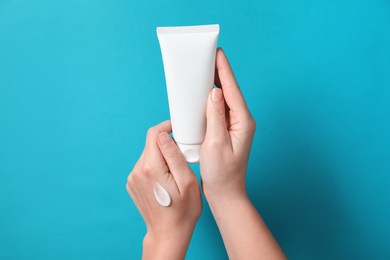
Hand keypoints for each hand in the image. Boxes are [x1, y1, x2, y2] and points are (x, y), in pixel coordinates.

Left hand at [126, 120, 201, 259]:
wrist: (168, 233)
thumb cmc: (183, 210)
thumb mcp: (187, 181)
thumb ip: (174, 155)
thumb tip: (164, 135)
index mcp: (151, 168)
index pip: (154, 134)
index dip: (167, 127)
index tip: (178, 129)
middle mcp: (137, 171)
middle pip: (151, 144)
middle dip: (166, 143)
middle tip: (182, 154)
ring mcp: (132, 178)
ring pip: (148, 154)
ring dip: (161, 156)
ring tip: (175, 170)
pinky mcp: (132, 184)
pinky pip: (144, 166)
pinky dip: (155, 166)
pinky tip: (166, 179)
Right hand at [200, 48, 255, 200]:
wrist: (225, 193)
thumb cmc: (222, 173)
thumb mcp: (216, 144)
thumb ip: (215, 116)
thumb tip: (214, 93)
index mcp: (243, 122)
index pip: (232, 90)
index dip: (224, 71)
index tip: (218, 54)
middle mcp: (241, 121)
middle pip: (230, 91)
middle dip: (219, 73)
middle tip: (208, 56)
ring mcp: (234, 126)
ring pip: (224, 99)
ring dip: (215, 84)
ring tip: (204, 69)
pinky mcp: (225, 131)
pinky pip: (218, 110)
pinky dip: (210, 100)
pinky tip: (202, 94)